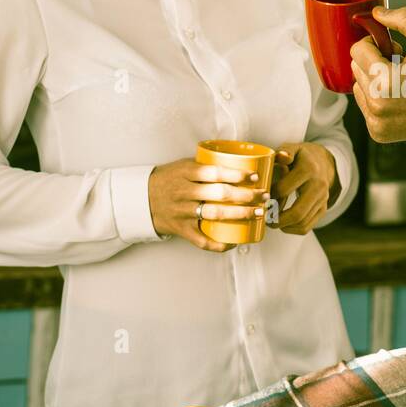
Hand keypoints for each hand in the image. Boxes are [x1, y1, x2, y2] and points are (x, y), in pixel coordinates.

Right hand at [148, 158, 270, 252]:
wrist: (142, 199)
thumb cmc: (169, 180)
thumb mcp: (183, 166)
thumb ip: (206, 166)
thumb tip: (239, 163)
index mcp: (186, 173)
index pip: (214, 172)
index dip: (236, 174)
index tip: (254, 176)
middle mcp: (184, 192)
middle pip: (220, 194)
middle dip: (246, 196)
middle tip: (263, 196)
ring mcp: (183, 212)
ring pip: (215, 215)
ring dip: (240, 215)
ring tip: (257, 213)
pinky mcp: (182, 229)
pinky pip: (202, 240)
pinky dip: (219, 243)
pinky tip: (235, 241)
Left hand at [268, 142, 337, 233]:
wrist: (324, 163)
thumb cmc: (301, 156)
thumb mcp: (294, 148)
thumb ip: (285, 151)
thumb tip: (281, 157)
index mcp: (309, 169)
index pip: (284, 189)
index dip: (268, 196)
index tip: (259, 197)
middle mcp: (319, 186)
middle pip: (297, 212)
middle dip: (276, 219)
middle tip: (263, 217)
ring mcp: (323, 199)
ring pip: (302, 222)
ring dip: (283, 226)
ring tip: (270, 222)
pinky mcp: (323, 209)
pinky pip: (307, 227)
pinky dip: (292, 230)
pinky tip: (282, 225)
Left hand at [351, 6, 405, 141]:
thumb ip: (403, 19)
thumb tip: (374, 14)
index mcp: (386, 82)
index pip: (357, 50)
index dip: (374, 43)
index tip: (392, 47)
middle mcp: (377, 105)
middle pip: (355, 68)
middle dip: (373, 61)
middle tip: (399, 63)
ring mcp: (376, 122)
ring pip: (358, 87)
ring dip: (372, 79)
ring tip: (399, 81)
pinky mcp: (377, 132)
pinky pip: (365, 106)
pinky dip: (377, 98)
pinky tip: (398, 98)